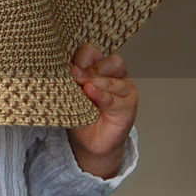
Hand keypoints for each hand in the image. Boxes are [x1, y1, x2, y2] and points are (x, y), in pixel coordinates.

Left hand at [67, 42, 136, 178]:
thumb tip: (70, 68)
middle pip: (110, 61)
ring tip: (82, 87)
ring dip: (96, 81)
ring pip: (114, 79)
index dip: (81, 58)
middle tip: (74, 77)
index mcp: (101, 68)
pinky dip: (101, 95)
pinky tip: (90, 93)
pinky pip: (114, 99)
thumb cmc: (82, 115)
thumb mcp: (72, 93)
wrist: (90, 143)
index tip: (68, 69)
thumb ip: (73, 80)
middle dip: (90, 69)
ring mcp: (125, 91)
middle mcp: (117, 76)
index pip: (93, 52)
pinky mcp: (128, 108)